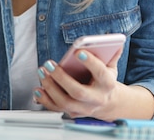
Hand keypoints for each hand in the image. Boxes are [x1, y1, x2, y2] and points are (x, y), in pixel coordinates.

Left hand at [34, 49, 153, 119]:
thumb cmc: (105, 81)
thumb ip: (110, 54)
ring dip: (50, 87)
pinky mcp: (72, 112)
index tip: (79, 52)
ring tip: (42, 72)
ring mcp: (84, 108)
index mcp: (107, 84)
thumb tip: (115, 41)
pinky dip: (45, 100)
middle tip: (49, 64)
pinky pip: (56, 108)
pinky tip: (38, 89)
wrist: (108, 103)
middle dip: (61, 78)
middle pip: (78, 92)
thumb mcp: (111, 67)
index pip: (100, 73)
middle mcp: (96, 99)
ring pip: (65, 102)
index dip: (90, 62)